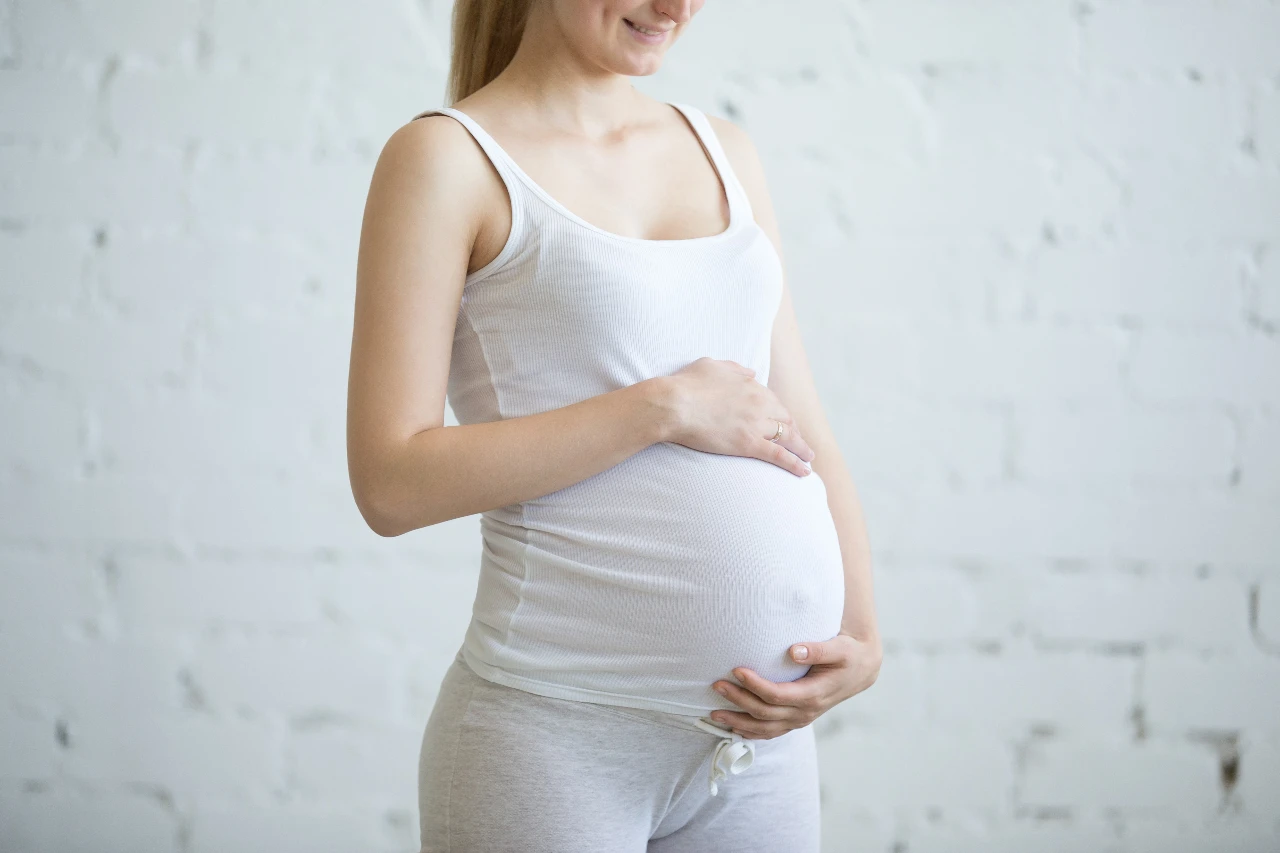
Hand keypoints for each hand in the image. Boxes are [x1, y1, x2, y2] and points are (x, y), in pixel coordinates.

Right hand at [658, 357, 815, 477]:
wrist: (673, 404)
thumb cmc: (686, 384)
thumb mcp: (712, 365)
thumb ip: (735, 369)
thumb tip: (752, 373)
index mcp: (750, 385)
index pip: (773, 401)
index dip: (780, 413)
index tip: (784, 422)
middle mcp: (758, 403)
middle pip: (785, 419)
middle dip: (794, 431)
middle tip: (800, 442)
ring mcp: (755, 424)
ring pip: (787, 437)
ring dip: (801, 448)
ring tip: (808, 458)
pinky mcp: (748, 444)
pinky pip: (779, 455)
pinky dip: (795, 463)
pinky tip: (805, 471)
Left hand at [708, 630, 882, 739]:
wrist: (860, 670)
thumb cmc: (847, 655)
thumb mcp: (839, 648)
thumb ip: (818, 649)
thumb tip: (794, 651)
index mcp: (813, 695)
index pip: (777, 695)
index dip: (755, 685)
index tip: (736, 670)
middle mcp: (805, 712)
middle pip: (764, 713)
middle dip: (738, 700)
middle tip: (716, 685)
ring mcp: (800, 719)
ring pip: (764, 729)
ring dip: (738, 722)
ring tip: (713, 714)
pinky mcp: (795, 719)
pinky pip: (770, 732)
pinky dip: (750, 732)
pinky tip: (732, 727)